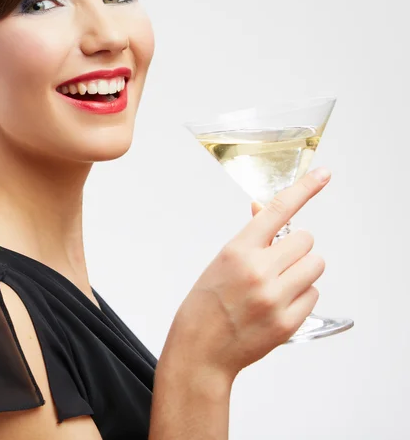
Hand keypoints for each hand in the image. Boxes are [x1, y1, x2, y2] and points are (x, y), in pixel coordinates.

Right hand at [169, 168, 329, 383]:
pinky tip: (278, 304)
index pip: (277, 210)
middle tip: (278, 262)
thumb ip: (250, 237)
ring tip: (279, 284)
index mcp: (237, 250)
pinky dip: (301, 296)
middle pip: (306, 241)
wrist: (200, 349)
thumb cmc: (206, 303)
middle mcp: (258, 270)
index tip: (323, 174)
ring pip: (315, 265)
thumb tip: (264, 210)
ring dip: (302, 270)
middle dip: (295, 248)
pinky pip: (314, 294)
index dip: (304, 188)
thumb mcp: (222, 261)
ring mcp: (275, 297)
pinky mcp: (289, 321)